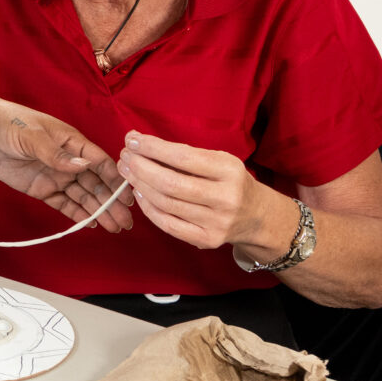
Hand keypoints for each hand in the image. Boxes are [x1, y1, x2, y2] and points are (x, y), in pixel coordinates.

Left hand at [0, 103, 131, 231]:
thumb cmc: (9, 123)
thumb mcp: (32, 136)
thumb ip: (55, 153)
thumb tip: (83, 166)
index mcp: (71, 143)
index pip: (99, 163)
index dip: (115, 180)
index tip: (128, 197)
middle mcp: (67, 162)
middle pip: (95, 184)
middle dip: (111, 203)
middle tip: (126, 222)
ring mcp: (55, 176)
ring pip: (83, 197)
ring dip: (98, 212)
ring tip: (115, 228)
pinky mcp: (41, 188)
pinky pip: (63, 203)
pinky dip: (77, 214)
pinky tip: (92, 224)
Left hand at [118, 131, 267, 249]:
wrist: (257, 217)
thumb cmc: (229, 181)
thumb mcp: (219, 161)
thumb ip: (185, 154)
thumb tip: (139, 142)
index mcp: (229, 171)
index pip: (182, 158)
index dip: (152, 148)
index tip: (131, 140)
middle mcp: (225, 198)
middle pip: (170, 183)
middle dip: (140, 167)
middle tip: (124, 157)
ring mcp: (216, 222)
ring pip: (166, 203)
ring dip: (140, 185)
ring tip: (127, 172)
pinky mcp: (207, 240)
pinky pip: (168, 224)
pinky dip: (148, 208)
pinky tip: (139, 193)